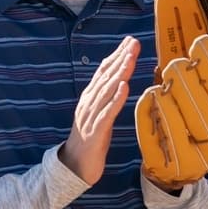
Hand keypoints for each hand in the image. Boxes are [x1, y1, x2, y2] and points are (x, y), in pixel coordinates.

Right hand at [60, 36, 140, 185]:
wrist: (74, 166)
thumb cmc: (90, 140)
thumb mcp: (99, 115)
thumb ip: (106, 98)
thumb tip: (119, 81)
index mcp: (90, 98)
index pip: (103, 72)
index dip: (116, 56)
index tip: (129, 42)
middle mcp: (89, 103)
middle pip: (106, 77)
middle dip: (120, 58)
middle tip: (133, 43)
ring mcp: (91, 117)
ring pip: (107, 91)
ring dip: (119, 73)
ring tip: (130, 58)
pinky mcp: (96, 132)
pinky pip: (107, 113)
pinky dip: (116, 99)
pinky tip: (124, 87)